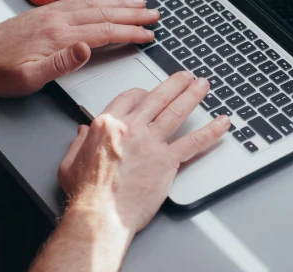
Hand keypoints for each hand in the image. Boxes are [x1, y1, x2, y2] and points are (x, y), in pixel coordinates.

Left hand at [0, 0, 158, 96]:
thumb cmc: (0, 74)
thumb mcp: (29, 78)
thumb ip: (61, 64)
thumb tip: (86, 49)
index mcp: (59, 37)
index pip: (104, 32)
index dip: (130, 33)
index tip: (148, 34)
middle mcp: (58, 20)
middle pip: (104, 13)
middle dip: (133, 13)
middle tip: (155, 13)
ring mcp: (52, 14)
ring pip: (94, 4)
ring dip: (120, 2)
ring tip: (140, 1)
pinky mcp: (46, 13)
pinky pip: (78, 0)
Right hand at [57, 72, 228, 233]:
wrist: (99, 215)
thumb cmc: (86, 194)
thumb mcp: (70, 162)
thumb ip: (78, 143)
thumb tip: (82, 132)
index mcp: (107, 124)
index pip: (130, 96)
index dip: (144, 92)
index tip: (151, 92)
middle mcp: (131, 128)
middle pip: (158, 97)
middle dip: (175, 83)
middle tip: (187, 76)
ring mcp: (151, 143)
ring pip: (176, 111)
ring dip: (193, 95)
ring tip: (203, 85)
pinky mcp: (167, 161)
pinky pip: (193, 141)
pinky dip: (211, 131)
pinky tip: (222, 123)